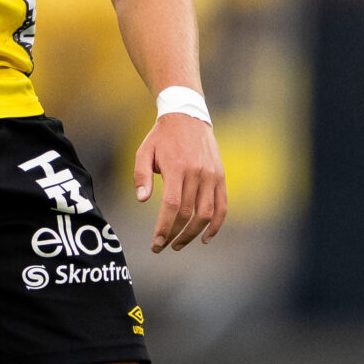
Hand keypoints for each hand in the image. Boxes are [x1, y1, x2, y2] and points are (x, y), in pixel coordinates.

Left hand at [132, 112, 226, 251]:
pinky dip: (216, 225)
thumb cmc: (161, 137)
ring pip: (206, 214)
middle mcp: (197, 173)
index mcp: (177, 168)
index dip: (165, 227)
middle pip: (188, 213)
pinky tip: (205, 238)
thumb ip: (141, 176)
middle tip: (162, 246)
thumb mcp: (143, 151)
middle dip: (175, 234)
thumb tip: (142, 200)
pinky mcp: (221, 177)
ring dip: (193, 234)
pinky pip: (222, 206)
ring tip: (179, 244)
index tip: (156, 243)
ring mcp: (212, 176)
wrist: (188, 117)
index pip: (173, 205)